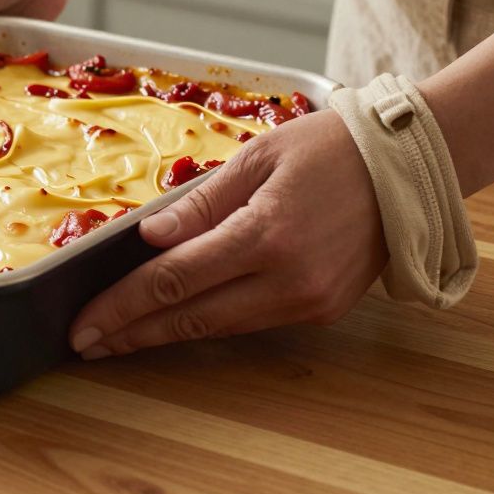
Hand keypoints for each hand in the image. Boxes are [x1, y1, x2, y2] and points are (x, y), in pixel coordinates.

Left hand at [69, 110, 387, 358]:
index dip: (121, 306)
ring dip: (164, 334)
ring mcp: (308, 301)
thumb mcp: (257, 159)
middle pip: (189, 318)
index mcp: (264, 235)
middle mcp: (287, 279)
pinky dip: (207, 321)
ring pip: (218, 327)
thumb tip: (147, 238)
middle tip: (84, 344)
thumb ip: (199, 203)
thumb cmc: (330, 148)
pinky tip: (173, 319)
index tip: (83, 324)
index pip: (173, 281)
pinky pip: (250, 321)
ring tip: (117, 337)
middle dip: (131, 334)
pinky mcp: (322, 310)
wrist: (410, 167)